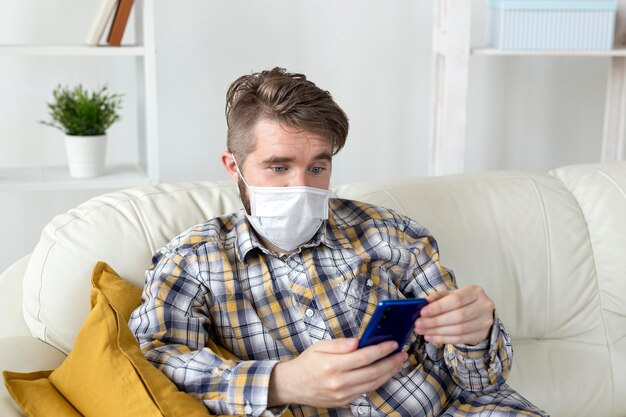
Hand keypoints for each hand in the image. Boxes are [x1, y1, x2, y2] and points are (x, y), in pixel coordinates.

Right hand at [268, 338, 406, 407]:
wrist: (293, 386)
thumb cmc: (307, 363)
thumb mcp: (319, 346)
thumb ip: (339, 344)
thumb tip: (358, 341)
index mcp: (332, 365)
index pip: (363, 357)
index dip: (381, 350)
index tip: (393, 343)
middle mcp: (338, 382)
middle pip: (372, 372)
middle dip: (391, 362)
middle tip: (402, 354)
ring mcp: (342, 395)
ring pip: (373, 384)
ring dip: (389, 373)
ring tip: (398, 363)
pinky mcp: (344, 402)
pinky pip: (366, 391)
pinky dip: (379, 381)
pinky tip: (385, 373)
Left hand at [414, 285, 494, 345]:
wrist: (481, 313)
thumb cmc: (463, 302)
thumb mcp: (452, 295)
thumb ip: (438, 297)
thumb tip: (423, 302)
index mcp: (475, 292)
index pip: (456, 300)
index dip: (439, 307)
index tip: (422, 312)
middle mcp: (484, 306)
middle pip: (458, 316)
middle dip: (435, 321)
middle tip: (418, 324)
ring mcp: (484, 322)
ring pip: (459, 330)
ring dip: (437, 332)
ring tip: (422, 331)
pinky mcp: (481, 335)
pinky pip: (460, 339)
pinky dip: (443, 339)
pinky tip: (431, 337)